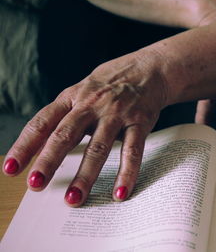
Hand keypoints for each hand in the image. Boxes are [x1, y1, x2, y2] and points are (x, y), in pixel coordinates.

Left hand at [2, 51, 167, 206]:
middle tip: (36, 186)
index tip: (12, 169)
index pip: (43, 122)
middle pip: (65, 135)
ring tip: (74, 198)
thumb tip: (42, 149)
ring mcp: (117, 113)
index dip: (25, 145)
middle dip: (49, 161)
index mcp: (72, 97)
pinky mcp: (139, 121)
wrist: (149, 69)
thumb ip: (65, 115)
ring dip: (85, 175)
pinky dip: (126, 174)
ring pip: (98, 147)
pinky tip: (120, 193)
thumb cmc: (111, 84)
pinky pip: (132, 151)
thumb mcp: (82, 91)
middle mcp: (92, 104)